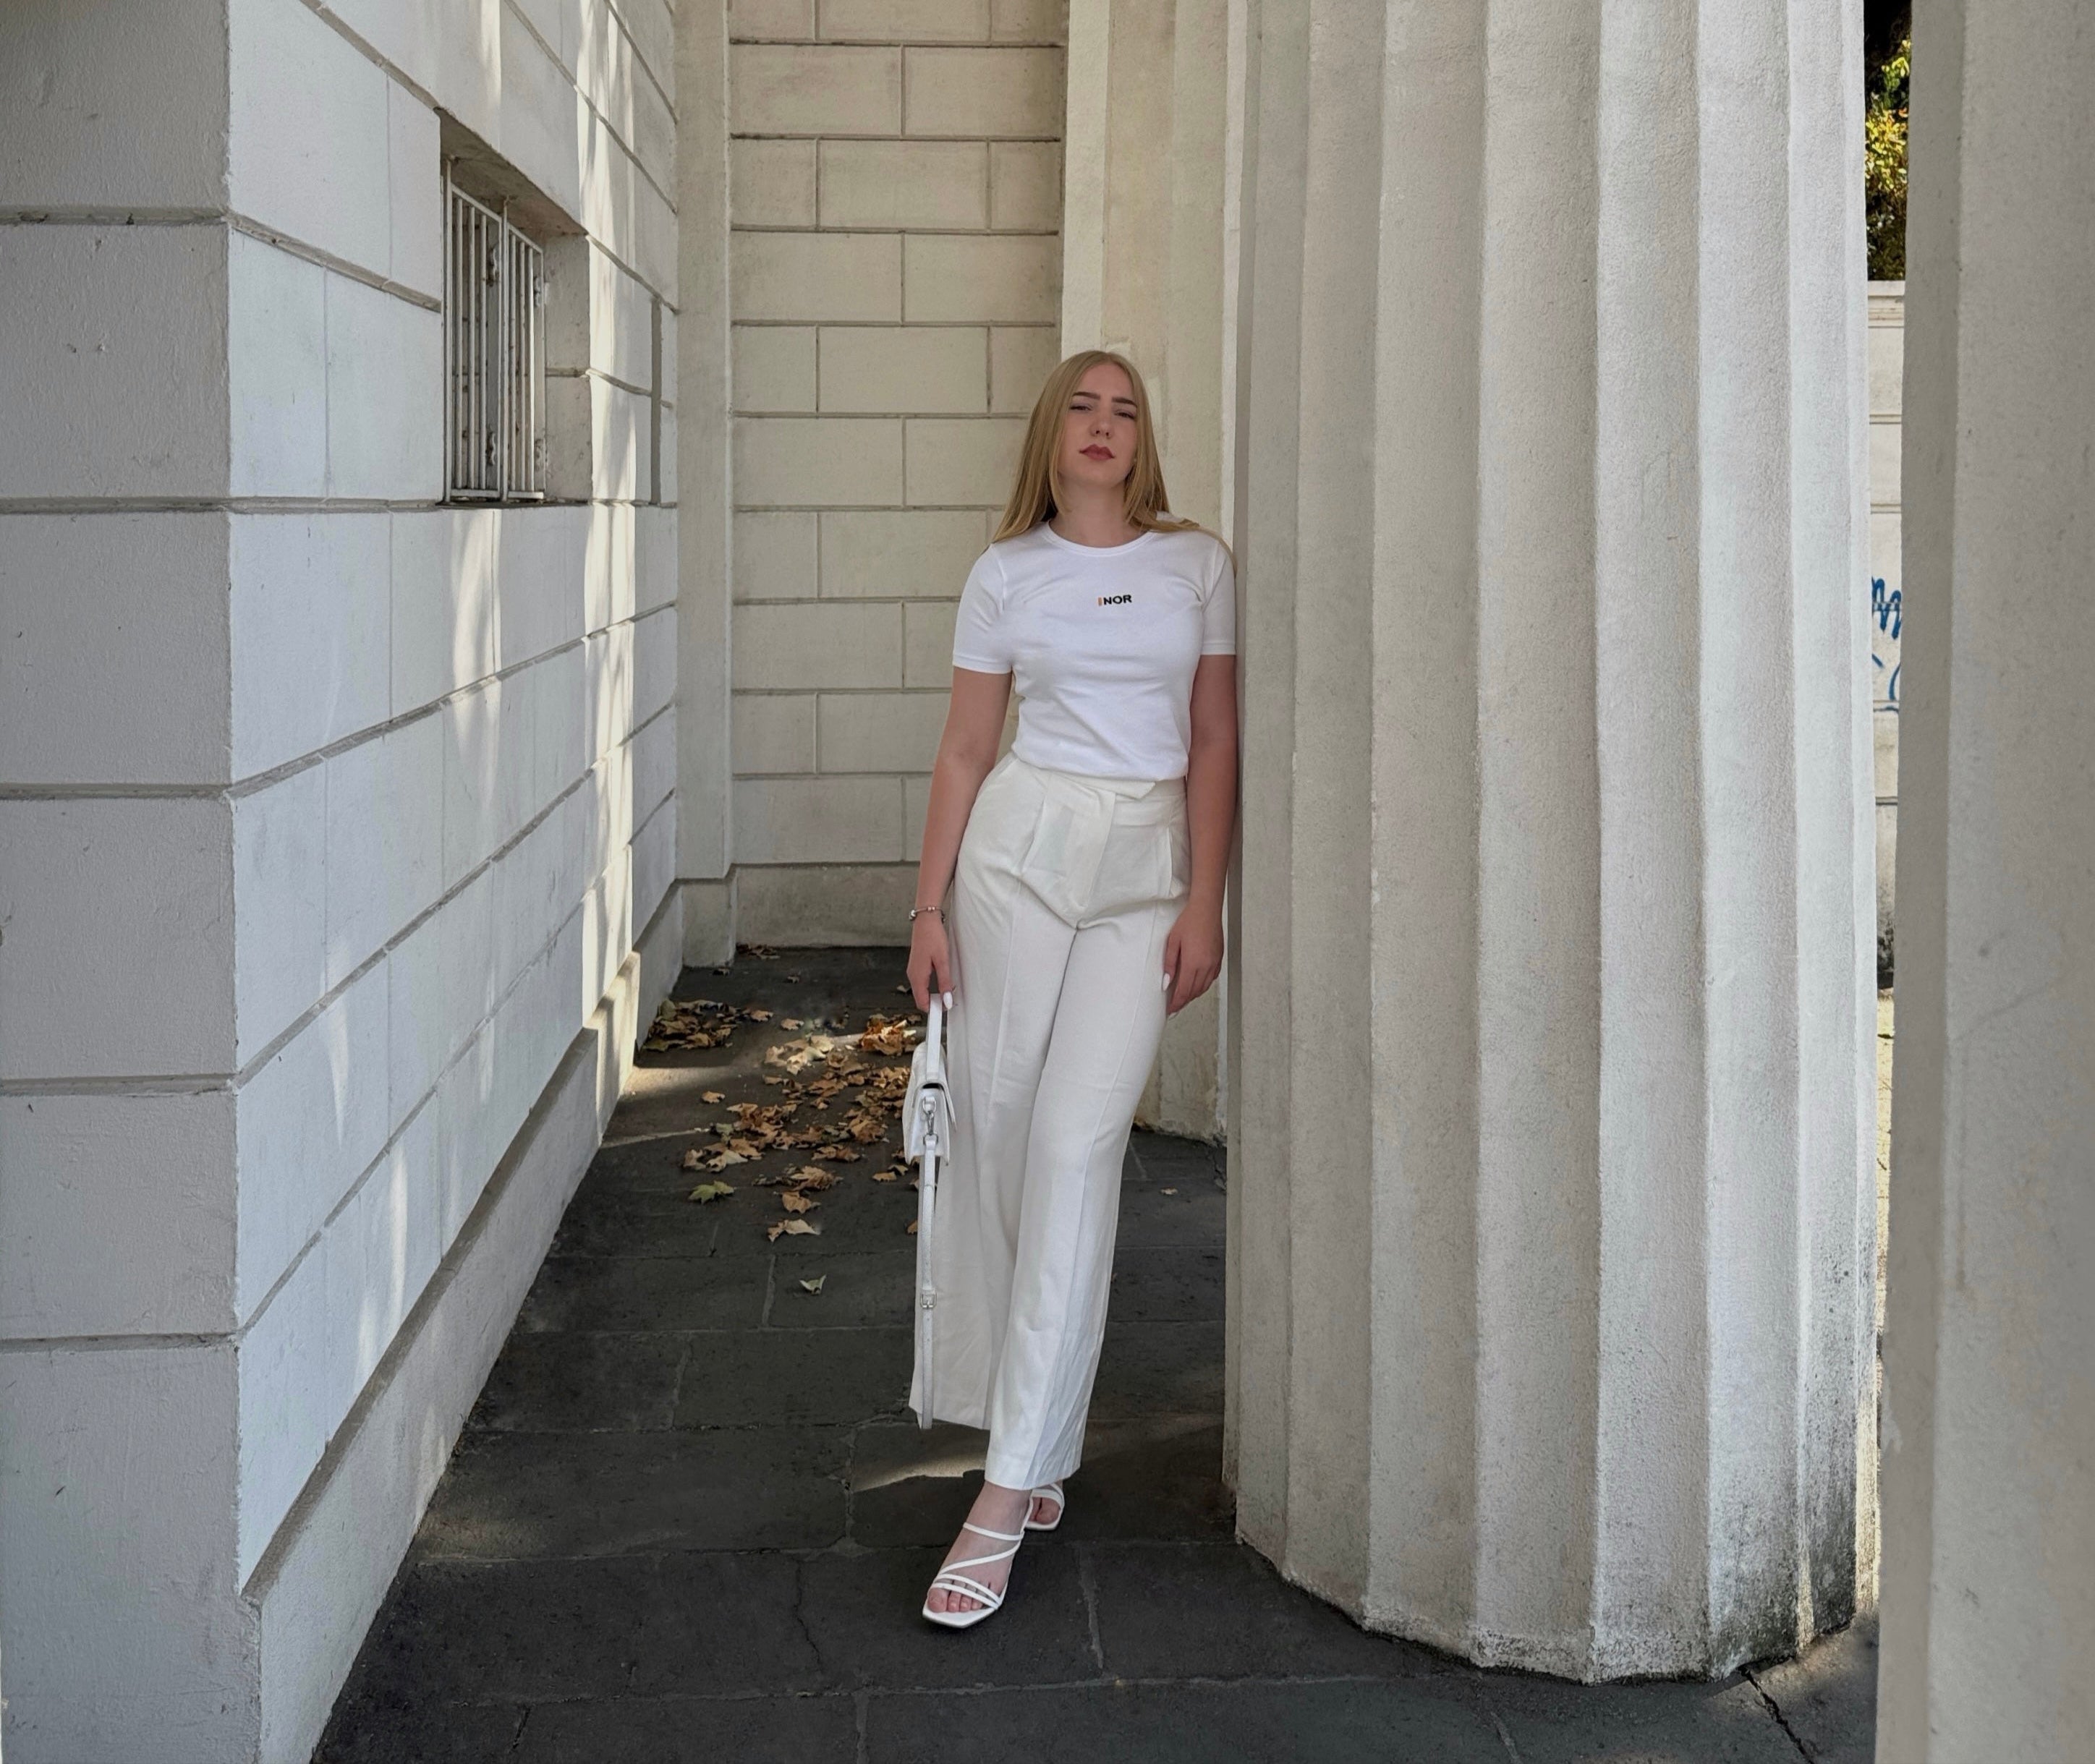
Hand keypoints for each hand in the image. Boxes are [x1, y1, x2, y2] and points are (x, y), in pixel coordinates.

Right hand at [908, 913, 955, 1011]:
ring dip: (933, 996)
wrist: (925, 921)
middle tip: (949, 1001)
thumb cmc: (933, 937)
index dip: (933, 1010)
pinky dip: (931, 988)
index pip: (922, 1003)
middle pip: (921, 999)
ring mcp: (913, 971)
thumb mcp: (942, 961)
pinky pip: (922, 983)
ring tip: (948, 992)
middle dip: (934, 1004)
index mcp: (917, 977)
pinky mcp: (916, 966)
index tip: (944, 1012)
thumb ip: (944, 982)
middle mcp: (912, 976)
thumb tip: (946, 1000)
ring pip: (922, 991)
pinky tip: (942, 983)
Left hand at [1162, 901, 1222, 1015]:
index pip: (1184, 991)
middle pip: (1195, 992)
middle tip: (1175, 1006)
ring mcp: (1214, 963)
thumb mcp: (1173, 942)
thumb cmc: (1188, 922)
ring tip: (1184, 997)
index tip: (1171, 1010)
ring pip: (1204, 987)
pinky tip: (1197, 983)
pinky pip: (1212, 978)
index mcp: (1193, 963)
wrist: (1206, 909)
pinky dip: (1203, 985)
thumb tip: (1166, 982)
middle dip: (1184, 1001)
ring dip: (1194, 994)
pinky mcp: (1219, 958)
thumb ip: (1169, 964)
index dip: (1177, 1003)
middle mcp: (1206, 966)